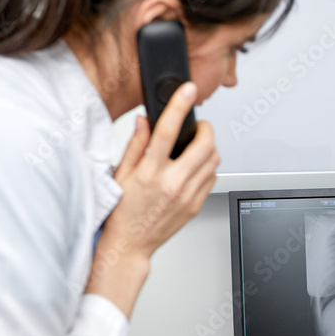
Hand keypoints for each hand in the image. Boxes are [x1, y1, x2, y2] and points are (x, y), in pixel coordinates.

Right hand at [85, 82, 218, 316]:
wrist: (130, 245)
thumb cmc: (122, 212)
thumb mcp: (121, 174)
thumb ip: (136, 145)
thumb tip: (145, 121)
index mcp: (150, 173)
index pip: (168, 131)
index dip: (180, 106)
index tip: (187, 90)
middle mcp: (172, 184)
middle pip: (205, 146)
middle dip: (206, 129)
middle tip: (198, 127)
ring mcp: (187, 196)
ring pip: (214, 161)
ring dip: (209, 148)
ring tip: (195, 147)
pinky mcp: (195, 206)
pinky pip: (212, 178)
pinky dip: (208, 167)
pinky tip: (194, 168)